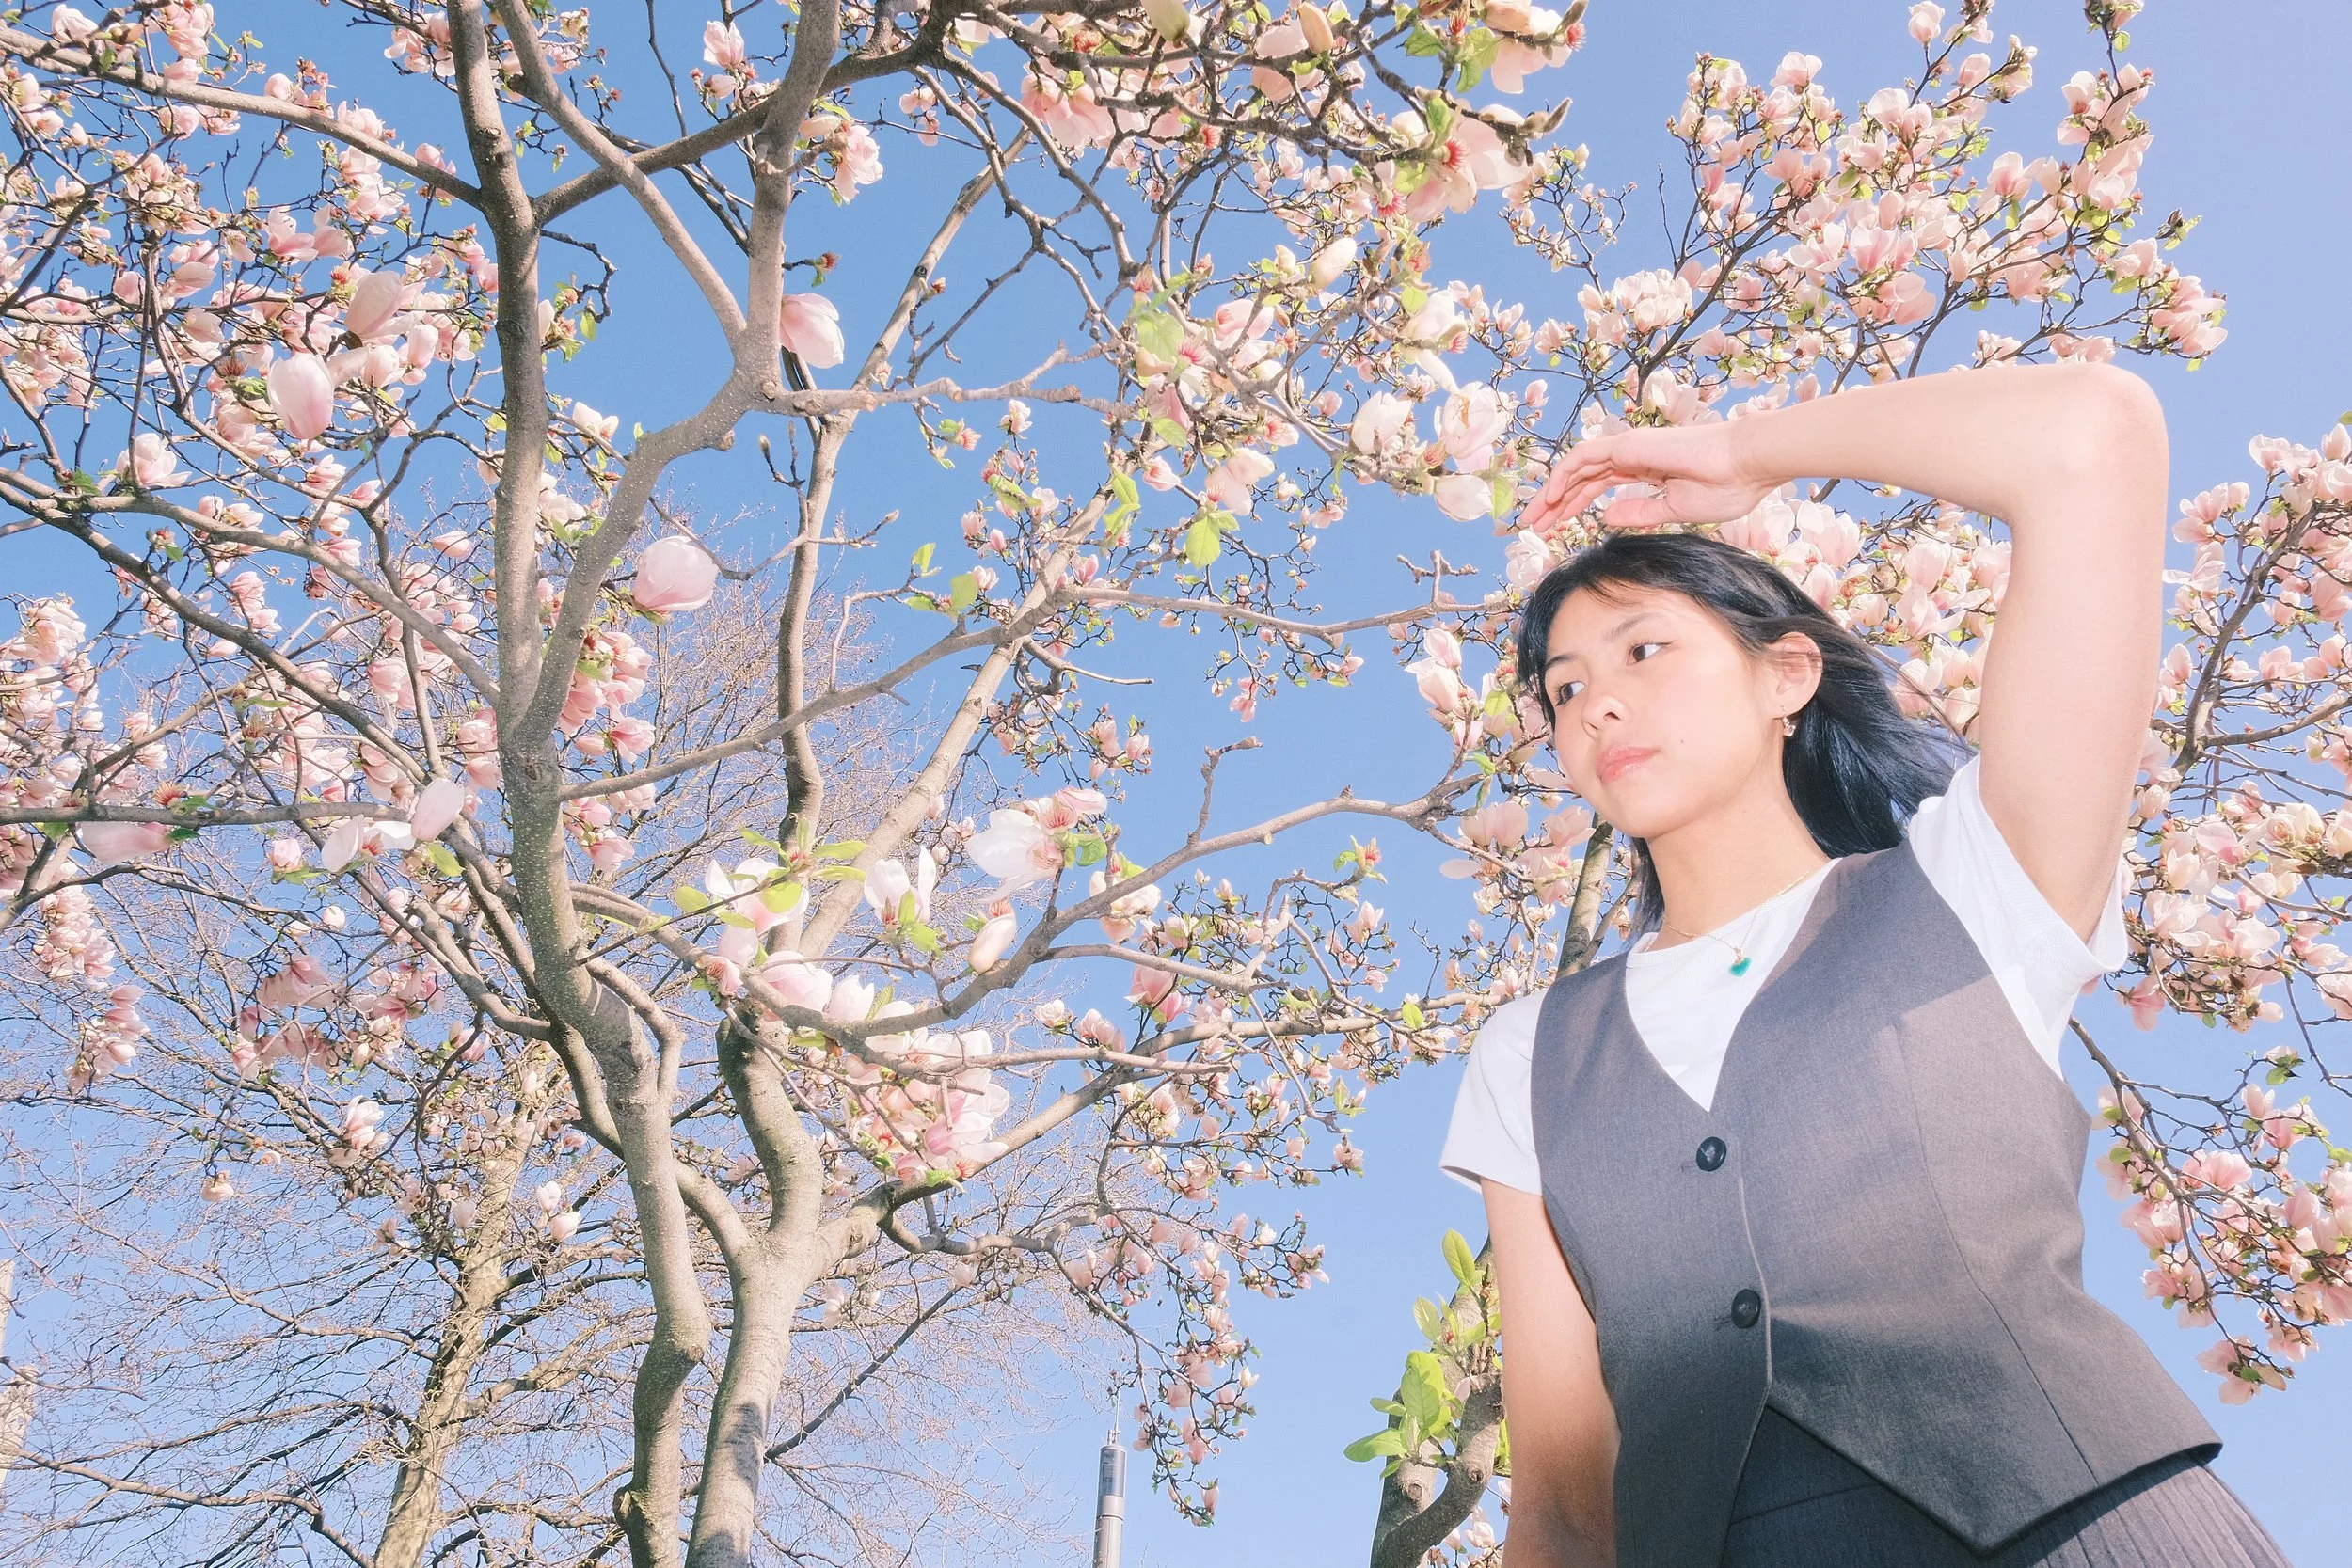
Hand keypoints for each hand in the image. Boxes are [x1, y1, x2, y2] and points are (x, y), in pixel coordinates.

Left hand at [1519, 420, 1772, 535]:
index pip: (1598, 487)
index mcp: (1645, 469)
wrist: (1748, 465)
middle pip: (1581, 479)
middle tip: (1532, 526)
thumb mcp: (1674, 510)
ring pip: (1578, 468)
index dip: (1573, 505)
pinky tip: (1550, 497)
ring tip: (1533, 518)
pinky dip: (1564, 475)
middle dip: (1555, 502)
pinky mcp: (1628, 445)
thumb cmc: (1726, 487)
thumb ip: (1640, 512)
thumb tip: (1606, 518)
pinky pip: (1585, 458)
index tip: (1555, 528)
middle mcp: (1633, 456)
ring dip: (1552, 492)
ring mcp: (1629, 448)